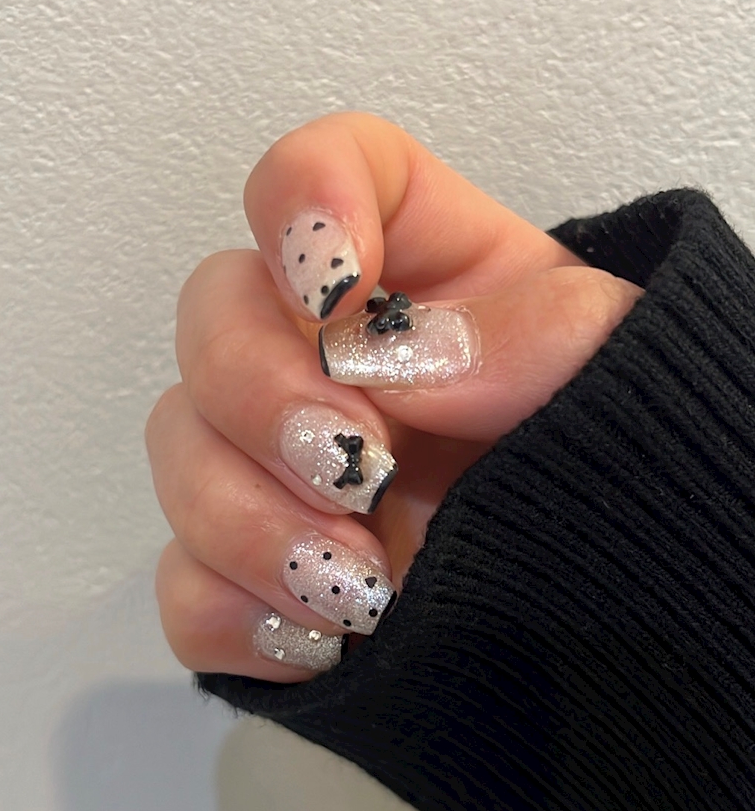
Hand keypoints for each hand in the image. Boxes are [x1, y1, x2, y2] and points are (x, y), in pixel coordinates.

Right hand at [145, 113, 641, 681]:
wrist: (628, 603)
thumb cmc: (631, 456)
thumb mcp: (624, 371)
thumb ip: (538, 335)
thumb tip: (397, 360)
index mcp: (421, 270)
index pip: (324, 171)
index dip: (302, 203)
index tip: (336, 292)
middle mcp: (329, 353)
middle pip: (211, 309)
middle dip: (260, 392)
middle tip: (356, 467)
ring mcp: (283, 466)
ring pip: (179, 449)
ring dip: (247, 521)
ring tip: (360, 587)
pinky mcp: (262, 572)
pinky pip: (185, 585)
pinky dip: (235, 615)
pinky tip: (323, 639)